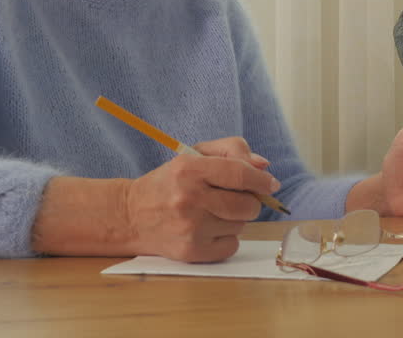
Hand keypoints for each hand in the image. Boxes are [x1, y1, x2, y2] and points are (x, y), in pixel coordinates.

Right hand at [124, 136, 278, 262]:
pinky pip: (231, 246)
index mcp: (189, 169)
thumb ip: (231, 151)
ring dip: (235, 219)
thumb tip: (264, 167)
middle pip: (247, 205)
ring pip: (241, 225)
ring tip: (213, 212)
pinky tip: (208, 229)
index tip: (271, 184)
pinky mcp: (191, 251)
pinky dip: (227, 238)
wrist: (131, 216)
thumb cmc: (170, 182)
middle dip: (250, 201)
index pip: (239, 174)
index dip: (261, 180)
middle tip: (235, 198)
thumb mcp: (194, 155)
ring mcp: (190, 228)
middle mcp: (189, 199)